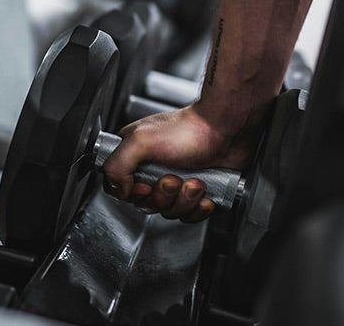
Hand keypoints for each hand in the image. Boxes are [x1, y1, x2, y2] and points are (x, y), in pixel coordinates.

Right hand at [101, 105, 255, 221]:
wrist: (227, 129)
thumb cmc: (189, 129)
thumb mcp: (141, 140)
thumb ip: (116, 165)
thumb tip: (119, 190)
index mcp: (136, 156)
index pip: (119, 188)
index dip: (133, 194)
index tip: (145, 185)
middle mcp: (154, 169)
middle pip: (146, 204)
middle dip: (163, 196)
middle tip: (173, 178)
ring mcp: (177, 181)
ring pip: (169, 211)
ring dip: (184, 200)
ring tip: (194, 181)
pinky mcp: (197, 191)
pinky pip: (190, 214)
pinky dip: (199, 207)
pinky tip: (205, 191)